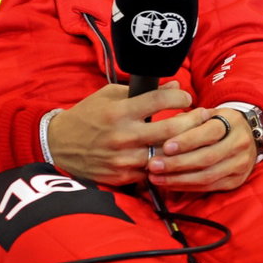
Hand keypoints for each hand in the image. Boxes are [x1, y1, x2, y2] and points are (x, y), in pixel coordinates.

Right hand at [46, 82, 204, 184]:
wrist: (58, 145)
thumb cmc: (87, 115)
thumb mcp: (110, 95)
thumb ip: (143, 92)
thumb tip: (175, 85)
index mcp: (119, 112)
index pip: (159, 100)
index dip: (180, 96)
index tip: (186, 96)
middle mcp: (122, 136)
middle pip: (171, 130)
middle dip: (193, 121)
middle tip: (203, 115)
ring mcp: (122, 159)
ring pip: (166, 154)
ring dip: (185, 145)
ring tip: (198, 135)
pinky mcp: (121, 177)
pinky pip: (153, 172)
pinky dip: (167, 163)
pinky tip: (178, 155)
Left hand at [146, 107, 256, 192]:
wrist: (246, 136)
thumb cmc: (218, 125)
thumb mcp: (208, 114)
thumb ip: (189, 119)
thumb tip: (164, 129)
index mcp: (233, 122)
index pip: (210, 132)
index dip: (187, 141)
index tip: (166, 147)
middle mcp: (240, 143)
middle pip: (207, 157)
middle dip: (177, 163)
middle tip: (154, 165)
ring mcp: (240, 164)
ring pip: (207, 176)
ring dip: (178, 179)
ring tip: (156, 177)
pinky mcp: (236, 181)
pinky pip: (208, 187)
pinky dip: (186, 187)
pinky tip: (170, 184)